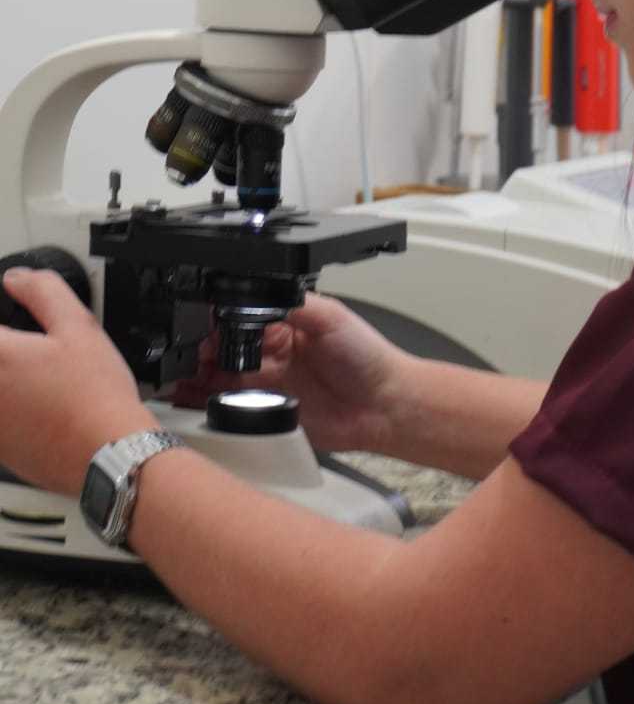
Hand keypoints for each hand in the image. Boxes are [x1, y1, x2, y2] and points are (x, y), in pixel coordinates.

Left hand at [0, 269, 155, 495]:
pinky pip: (0, 418)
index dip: (3, 318)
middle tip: (23, 345)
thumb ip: (44, 292)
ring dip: (10, 380)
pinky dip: (12, 407)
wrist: (107, 453)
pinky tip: (37, 404)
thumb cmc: (96, 395)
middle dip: (7, 348)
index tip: (15, 325)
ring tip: (37, 378)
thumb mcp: (79, 326)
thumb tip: (18, 279)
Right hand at [174, 292, 410, 454]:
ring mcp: (268, 385)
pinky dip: (206, 406)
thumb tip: (258, 288)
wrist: (385, 405)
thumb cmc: (368, 356)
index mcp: (284, 324)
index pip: (237, 319)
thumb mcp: (330, 316)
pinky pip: (230, 410)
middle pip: (221, 350)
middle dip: (197, 351)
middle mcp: (271, 354)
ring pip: (218, 380)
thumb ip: (293, 301)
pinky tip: (191, 402)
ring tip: (177, 378)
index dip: (214, 323)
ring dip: (195, 378)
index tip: (198, 327)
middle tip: (183, 355)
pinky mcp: (269, 414)